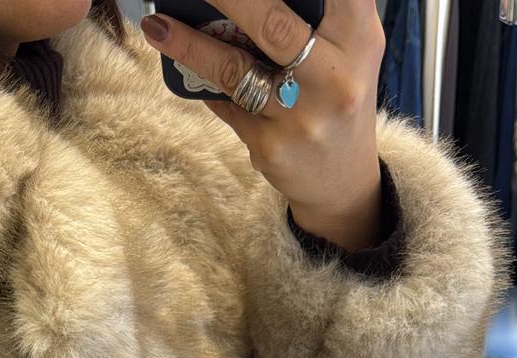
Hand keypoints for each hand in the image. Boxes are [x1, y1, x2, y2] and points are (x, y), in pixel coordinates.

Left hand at [140, 0, 386, 251]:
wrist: (341, 181)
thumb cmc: (338, 94)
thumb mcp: (350, 46)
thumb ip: (320, 11)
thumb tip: (244, 0)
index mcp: (359, 38)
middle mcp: (335, 78)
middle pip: (273, 24)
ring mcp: (301, 118)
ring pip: (234, 69)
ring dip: (189, 45)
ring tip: (157, 24)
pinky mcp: (271, 148)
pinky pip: (226, 104)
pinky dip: (202, 80)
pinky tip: (178, 62)